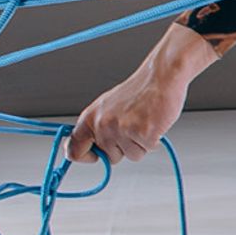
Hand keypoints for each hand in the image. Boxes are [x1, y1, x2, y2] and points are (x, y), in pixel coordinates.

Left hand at [72, 28, 218, 163]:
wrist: (161, 77)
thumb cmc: (140, 90)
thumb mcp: (109, 106)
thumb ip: (99, 127)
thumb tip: (94, 148)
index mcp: (91, 117)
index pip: (74, 149)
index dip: (85, 157)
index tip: (94, 156)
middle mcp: (103, 124)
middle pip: (111, 157)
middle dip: (123, 148)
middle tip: (132, 128)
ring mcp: (122, 130)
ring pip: (132, 156)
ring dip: (141, 144)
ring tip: (144, 123)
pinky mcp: (142, 133)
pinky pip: (148, 150)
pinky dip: (154, 140)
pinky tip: (154, 123)